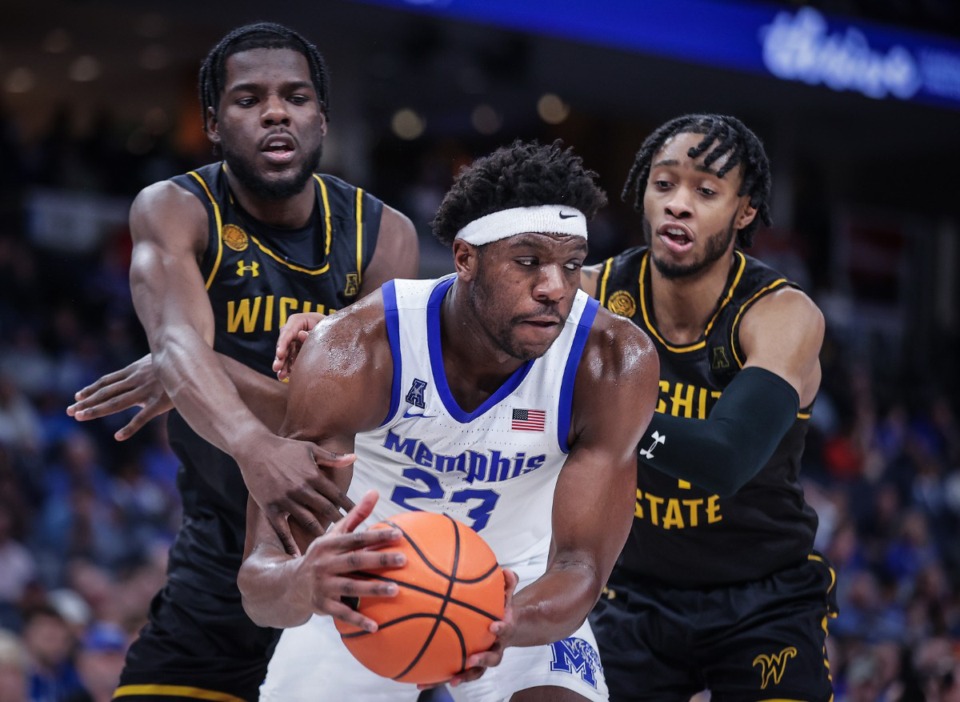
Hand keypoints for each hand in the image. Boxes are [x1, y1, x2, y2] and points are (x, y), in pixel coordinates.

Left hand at [67, 354, 172, 440]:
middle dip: (86, 402)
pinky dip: (130, 427)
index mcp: (135, 370)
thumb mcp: (157, 361)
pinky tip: (118, 437)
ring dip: (97, 410)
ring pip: (116, 403)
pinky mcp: (160, 402)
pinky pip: (142, 417)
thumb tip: (138, 375)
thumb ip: (145, 370)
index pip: (107, 381)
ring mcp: (146, 391)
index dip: (91, 389)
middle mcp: (136, 380)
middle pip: (106, 392)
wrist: (196, 360)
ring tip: (80, 417)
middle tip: (69, 411)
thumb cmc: (178, 361)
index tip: (77, 396)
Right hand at [238, 432, 358, 555]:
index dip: (350, 507)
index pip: (337, 495)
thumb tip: (354, 458)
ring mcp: (285, 500)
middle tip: (351, 535)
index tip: (360, 517)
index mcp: (313, 475)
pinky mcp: (270, 507)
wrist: (254, 449)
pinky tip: (298, 555)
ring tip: (331, 545)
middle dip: (339, 522)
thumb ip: (332, 457)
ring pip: (307, 521)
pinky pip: (282, 530)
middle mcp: (301, 489)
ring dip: (320, 533)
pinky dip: (290, 543)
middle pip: (325, 510)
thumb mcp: (311, 449)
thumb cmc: (285, 447)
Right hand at [273, 312, 324, 379]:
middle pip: (284, 344)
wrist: (334, 331)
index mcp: (297, 321)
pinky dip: (288, 368)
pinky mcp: (296, 350)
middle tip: (276, 368)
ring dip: (283, 365)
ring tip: (281, 376)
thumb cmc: (328, 326)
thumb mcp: (322, 327)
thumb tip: (300, 334)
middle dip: (280, 357)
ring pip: (286, 354)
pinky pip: (290, 359)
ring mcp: (293, 341)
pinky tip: (284, 377)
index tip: (279, 354)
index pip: (287, 332)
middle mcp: (292, 331)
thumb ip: (312, 332)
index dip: (283, 343)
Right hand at [294, 490, 405, 631]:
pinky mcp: (321, 605)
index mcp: (330, 545)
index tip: (399, 534)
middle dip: (379, 561)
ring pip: (350, 588)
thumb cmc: (322, 556)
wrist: (289, 584)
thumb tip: (375, 492)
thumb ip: (356, 516)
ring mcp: (322, 586)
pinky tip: (376, 626)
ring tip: (396, 590)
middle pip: (355, 562)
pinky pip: (342, 614)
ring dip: (373, 590)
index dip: (376, 536)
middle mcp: (325, 564)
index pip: (355, 539)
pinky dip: (358, 620)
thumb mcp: (334, 535)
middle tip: (403, 560)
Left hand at [429, 568, 519, 688]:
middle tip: (471, 660)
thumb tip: (507, 570)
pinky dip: (439, 679)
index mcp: (504, 631)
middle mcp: (494, 648)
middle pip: (491, 659)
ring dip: (462, 677)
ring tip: (450, 680)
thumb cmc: (502, 609)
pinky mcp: (466, 665)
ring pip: (473, 672)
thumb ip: (507, 584)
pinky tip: (420, 683)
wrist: (504, 627)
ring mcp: (481, 658)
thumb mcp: (506, 595)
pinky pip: (454, 672)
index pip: (505, 630)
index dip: (501, 629)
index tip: (493, 626)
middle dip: (482, 661)